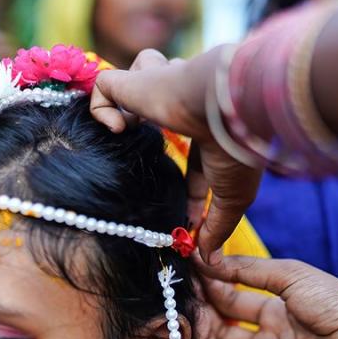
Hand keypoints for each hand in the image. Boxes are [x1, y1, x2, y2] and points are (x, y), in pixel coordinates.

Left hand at [91, 48, 261, 260]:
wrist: (228, 107)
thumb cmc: (236, 149)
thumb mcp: (233, 198)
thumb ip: (218, 226)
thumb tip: (210, 258)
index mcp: (210, 126)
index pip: (190, 153)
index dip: (187, 186)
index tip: (185, 219)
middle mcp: (183, 102)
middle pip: (156, 113)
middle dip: (146, 140)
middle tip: (140, 180)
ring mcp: (156, 87)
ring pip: (130, 86)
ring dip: (128, 107)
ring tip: (134, 130)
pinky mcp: (133, 80)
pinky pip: (103, 87)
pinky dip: (101, 110)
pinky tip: (121, 128)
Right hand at [194, 254, 337, 338]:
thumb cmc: (336, 304)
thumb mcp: (288, 275)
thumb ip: (246, 270)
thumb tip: (206, 257)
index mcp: (280, 309)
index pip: (235, 296)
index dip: (212, 280)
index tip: (190, 263)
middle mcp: (268, 334)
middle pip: (223, 318)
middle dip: (201, 298)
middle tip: (181, 279)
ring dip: (198, 319)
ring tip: (185, 296)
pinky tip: (196, 318)